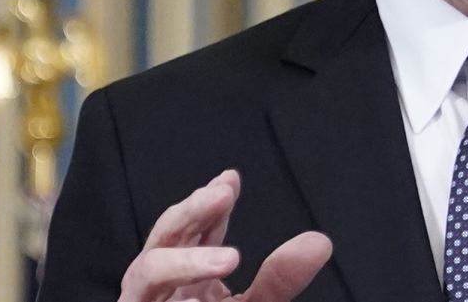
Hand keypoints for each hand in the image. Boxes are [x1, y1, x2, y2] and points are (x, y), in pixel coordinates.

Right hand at [118, 170, 332, 301]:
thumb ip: (280, 279)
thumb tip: (320, 241)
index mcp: (187, 276)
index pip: (196, 229)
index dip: (210, 202)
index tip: (231, 179)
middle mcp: (160, 285)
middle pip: (165, 237)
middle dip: (192, 212)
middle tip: (222, 194)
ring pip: (147, 271)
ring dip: (185, 261)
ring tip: (228, 259)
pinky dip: (176, 295)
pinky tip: (198, 301)